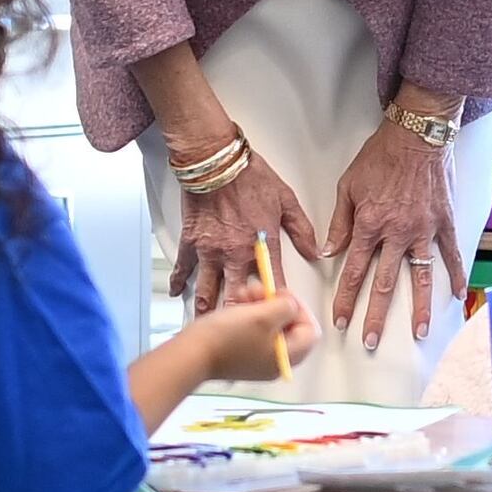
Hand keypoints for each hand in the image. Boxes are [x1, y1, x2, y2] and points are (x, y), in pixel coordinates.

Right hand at [171, 143, 320, 315]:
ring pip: (209, 291)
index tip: (280, 317)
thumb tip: (315, 252)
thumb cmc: (250, 176)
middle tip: (242, 332)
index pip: (275, 284)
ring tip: (210, 326)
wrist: (215, 160)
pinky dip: (178, 282)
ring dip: (209, 310)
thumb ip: (302, 229)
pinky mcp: (191, 243)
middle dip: (241, 319)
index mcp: (263, 245)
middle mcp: (237, 254)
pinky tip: (176, 293)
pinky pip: (183, 268)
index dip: (279, 304)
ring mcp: (211, 251)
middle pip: (240, 297)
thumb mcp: (286, 199)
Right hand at [177, 280, 324, 386]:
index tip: (282, 295)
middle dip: (276, 304)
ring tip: (244, 295)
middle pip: (290, 327)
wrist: (191, 353)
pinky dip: (248, 315)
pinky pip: (253, 330)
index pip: (310, 330)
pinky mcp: (240, 354)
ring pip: (270, 326)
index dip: (299, 307)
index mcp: (286, 357)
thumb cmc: (225, 337)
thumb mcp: (264, 315)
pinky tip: (236, 305)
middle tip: (261, 292)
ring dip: (260, 306)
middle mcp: (274, 362)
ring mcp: (256, 360)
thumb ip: (287, 307)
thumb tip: (291, 304)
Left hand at [323, 115, 467, 356]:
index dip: (345, 297)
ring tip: (417, 332)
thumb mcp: (349, 186)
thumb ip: (339, 222)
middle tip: (370, 340)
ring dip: (418, 308)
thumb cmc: (380, 156)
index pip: (354, 270)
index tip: (340, 319)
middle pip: (384, 283)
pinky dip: (455, 276)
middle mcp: (397, 233)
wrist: (416, 133)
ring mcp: (423, 230)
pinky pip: (450, 254)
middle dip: (375, 315)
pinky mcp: (444, 222)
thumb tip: (328, 252)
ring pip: (419, 277)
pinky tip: (456, 296)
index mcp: (370, 225)